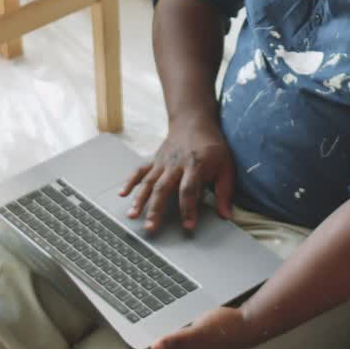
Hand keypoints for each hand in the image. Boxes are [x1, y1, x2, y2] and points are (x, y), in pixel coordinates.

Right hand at [120, 113, 234, 232]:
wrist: (194, 121)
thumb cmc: (212, 146)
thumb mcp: (226, 166)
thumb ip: (225, 192)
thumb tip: (227, 216)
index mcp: (195, 166)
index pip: (189, 190)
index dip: (188, 209)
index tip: (188, 226)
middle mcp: (176, 165)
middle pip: (164, 188)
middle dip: (156, 209)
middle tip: (151, 227)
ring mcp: (162, 162)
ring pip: (149, 182)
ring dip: (140, 199)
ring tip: (132, 216)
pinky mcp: (154, 160)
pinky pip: (140, 171)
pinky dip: (130, 181)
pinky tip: (122, 194)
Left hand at [150, 306, 257, 348]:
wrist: (247, 324)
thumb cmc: (224, 329)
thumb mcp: (196, 332)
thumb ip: (175, 340)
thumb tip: (154, 347)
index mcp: (185, 348)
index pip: (161, 348)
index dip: (149, 343)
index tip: (137, 337)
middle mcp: (190, 345)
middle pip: (167, 344)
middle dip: (156, 339)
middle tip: (143, 330)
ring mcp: (198, 337)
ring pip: (176, 338)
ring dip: (167, 334)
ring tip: (157, 329)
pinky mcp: (205, 329)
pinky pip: (186, 330)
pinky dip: (179, 327)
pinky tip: (181, 321)